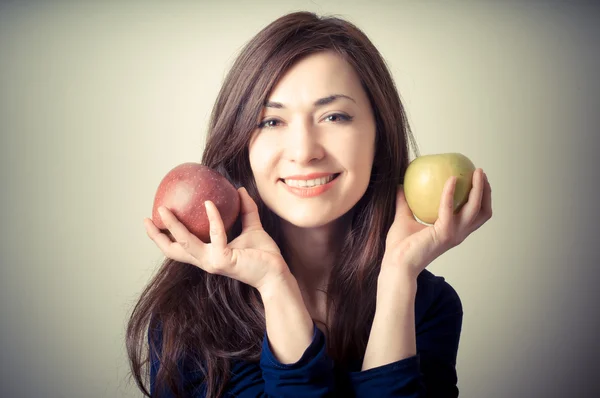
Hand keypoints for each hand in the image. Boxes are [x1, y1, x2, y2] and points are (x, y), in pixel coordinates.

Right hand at [144, 187, 288, 291]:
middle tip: (148, 217)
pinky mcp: (224, 260)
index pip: (179, 249)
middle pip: (172, 250)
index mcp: (207, 255)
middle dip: (156, 235)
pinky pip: (215, 235)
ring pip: (185, 243)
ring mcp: (213, 262)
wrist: (277, 272)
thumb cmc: (264, 255)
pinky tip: (209, 204)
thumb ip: (245, 210)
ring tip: (164, 209)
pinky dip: (212, 218)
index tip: (150, 222)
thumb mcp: (251, 227)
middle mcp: (206, 260)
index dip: (162, 238)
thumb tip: (239, 189)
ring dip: (173, 226)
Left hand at [381, 168, 492, 279]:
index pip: (475, 214)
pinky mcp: (444, 233)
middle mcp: (458, 234)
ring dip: (478, 189)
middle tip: (480, 172)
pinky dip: (450, 192)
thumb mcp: (403, 218)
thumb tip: (400, 185)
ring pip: (475, 209)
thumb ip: (404, 202)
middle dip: (486, 191)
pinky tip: (450, 179)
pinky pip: (449, 208)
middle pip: (483, 212)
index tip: (476, 179)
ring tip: (475, 172)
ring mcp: (453, 234)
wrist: (396, 264)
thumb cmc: (399, 247)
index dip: (481, 197)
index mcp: (452, 231)